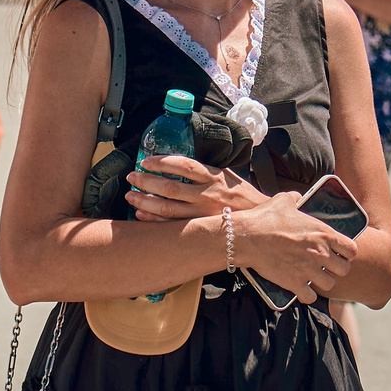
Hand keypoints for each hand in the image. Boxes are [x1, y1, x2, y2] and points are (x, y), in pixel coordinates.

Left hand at [122, 154, 269, 220]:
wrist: (259, 223)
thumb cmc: (241, 197)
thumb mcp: (227, 176)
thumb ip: (205, 171)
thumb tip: (179, 164)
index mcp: (214, 177)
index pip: (184, 165)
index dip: (162, 162)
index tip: (146, 161)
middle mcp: (207, 195)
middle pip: (170, 188)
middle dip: (147, 181)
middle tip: (131, 176)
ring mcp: (202, 214)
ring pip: (167, 209)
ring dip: (145, 201)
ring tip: (130, 195)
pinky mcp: (200, 229)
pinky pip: (171, 226)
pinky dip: (153, 221)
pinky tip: (140, 214)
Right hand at [233, 189, 356, 297]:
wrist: (247, 237)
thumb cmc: (265, 218)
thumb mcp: (284, 201)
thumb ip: (296, 198)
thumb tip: (297, 196)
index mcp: (323, 233)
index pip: (351, 249)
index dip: (347, 253)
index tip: (340, 254)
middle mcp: (320, 253)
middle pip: (344, 269)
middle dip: (336, 269)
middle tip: (325, 267)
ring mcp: (309, 270)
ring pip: (329, 284)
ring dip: (321, 282)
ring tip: (312, 277)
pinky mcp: (294, 283)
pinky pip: (310, 297)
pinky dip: (306, 295)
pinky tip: (301, 289)